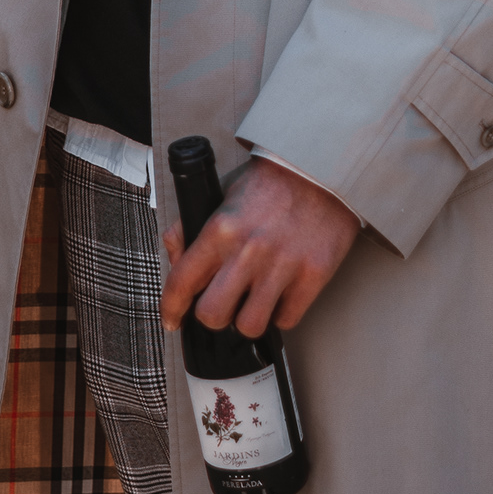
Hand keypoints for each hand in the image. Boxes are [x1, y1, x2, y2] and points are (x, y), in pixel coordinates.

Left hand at [160, 158, 359, 340]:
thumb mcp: (221, 194)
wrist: (321, 168)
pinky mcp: (313, 274)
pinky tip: (281, 295)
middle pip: (212, 315)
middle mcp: (248, 250)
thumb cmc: (270, 183)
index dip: (171, 308)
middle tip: (223, 305)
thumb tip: (175, 257)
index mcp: (220, 229)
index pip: (182, 282)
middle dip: (213, 316)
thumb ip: (190, 226)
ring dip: (248, 319)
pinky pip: (287, 319)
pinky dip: (281, 313)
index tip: (173, 320)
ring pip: (250, 325)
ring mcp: (282, 265)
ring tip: (254, 302)